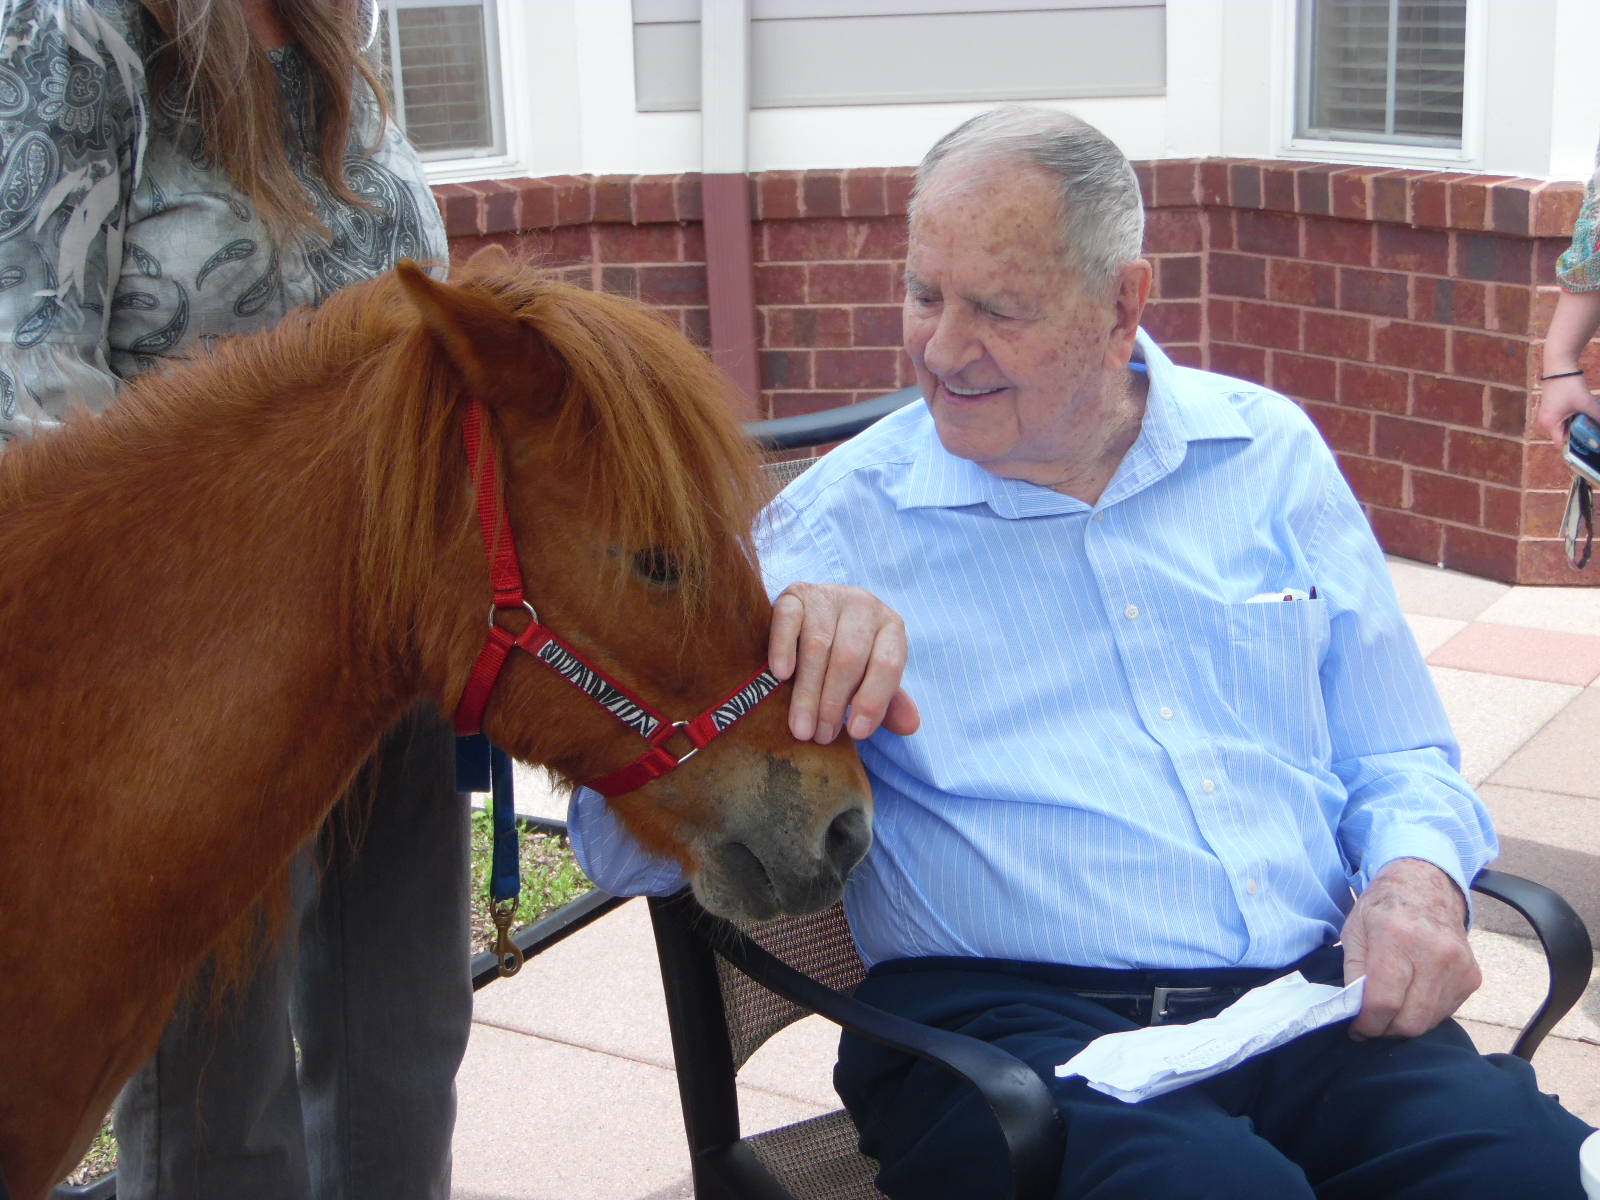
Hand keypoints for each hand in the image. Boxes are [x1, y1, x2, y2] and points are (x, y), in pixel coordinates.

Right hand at [768, 582, 920, 743]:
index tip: (855, 734)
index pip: (888, 664)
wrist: (818, 614)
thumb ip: (887, 701)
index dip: (873, 701)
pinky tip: (780, 675)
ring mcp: (828, 597)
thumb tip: (910, 726)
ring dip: (808, 691)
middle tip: (820, 736)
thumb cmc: (849, 654)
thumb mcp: (872, 676)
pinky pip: (788, 619)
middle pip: (849, 658)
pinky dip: (783, 647)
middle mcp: (863, 606)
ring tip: (801, 727)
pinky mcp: (795, 594)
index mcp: (890, 627)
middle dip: (834, 703)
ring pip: (817, 644)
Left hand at [1341, 857, 1479, 1039]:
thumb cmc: (1382, 909)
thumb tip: (1355, 1013)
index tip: (1355, 1029)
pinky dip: (1424, 1013)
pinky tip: (1411, 995)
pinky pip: (1445, 1012)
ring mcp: (1458, 967)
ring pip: (1428, 1021)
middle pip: (1410, 1020)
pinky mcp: (1472, 977)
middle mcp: (1434, 954)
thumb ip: (1354, 974)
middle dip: (1385, 1030)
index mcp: (1398, 938)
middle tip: (1370, 1023)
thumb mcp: (1354, 932)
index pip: (1383, 1002)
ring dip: (1405, 1024)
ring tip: (1389, 1008)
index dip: (1366, 1024)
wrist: (1426, 887)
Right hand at [1533, 372, 1599, 443]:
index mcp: (1549, 423)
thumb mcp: (1586, 402)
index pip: (1562, 444)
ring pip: (1565, 429)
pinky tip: (1584, 416)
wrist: (1559, 367)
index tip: (1589, 448)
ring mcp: (1547, 416)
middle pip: (1564, 437)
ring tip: (1590, 425)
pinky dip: (1573, 421)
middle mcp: (1545, 422)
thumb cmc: (1568, 384)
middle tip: (1593, 436)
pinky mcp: (1552, 410)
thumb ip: (1598, 416)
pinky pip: (1563, 421)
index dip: (1576, 449)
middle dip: (1579, 437)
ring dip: (1577, 428)